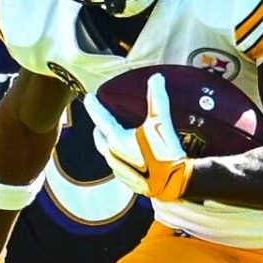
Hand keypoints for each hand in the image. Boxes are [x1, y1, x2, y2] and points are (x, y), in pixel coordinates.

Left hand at [84, 73, 193, 200]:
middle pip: (100, 139)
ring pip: (107, 154)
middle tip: (100, 119)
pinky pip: (118, 167)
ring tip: (113, 136)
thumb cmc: (164, 154)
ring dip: (108, 143)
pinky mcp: (130, 182)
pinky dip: (118, 157)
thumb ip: (157, 98)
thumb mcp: (160, 122)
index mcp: (116, 140)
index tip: (89, 97)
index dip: (94, 107)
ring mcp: (120, 171)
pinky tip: (127, 157)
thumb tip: (155, 78)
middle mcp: (113, 156)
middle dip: (98, 128)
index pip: (101, 119)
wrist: (173, 184)